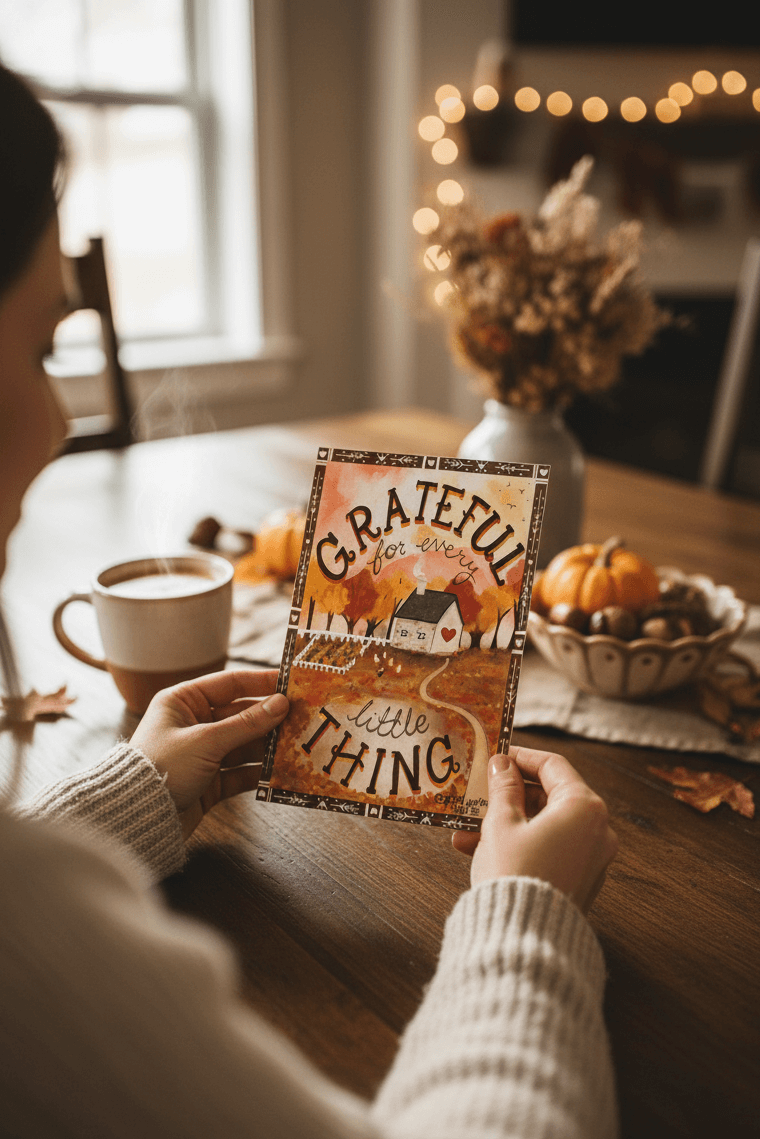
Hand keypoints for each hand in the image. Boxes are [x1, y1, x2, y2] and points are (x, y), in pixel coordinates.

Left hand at [130, 669, 288, 838]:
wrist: (137, 819)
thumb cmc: (162, 768)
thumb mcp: (206, 741)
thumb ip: (246, 723)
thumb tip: (281, 703)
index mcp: (183, 701)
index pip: (230, 683)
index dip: (262, 682)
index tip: (292, 683)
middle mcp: (193, 724)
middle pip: (241, 715)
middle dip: (270, 718)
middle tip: (303, 717)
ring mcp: (202, 754)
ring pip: (244, 745)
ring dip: (268, 746)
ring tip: (297, 745)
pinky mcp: (209, 782)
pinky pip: (240, 772)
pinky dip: (259, 772)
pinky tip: (281, 772)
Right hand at [452, 746, 617, 913]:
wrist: (524, 938)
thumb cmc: (515, 874)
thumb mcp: (501, 823)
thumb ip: (503, 788)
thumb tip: (502, 765)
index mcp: (584, 808)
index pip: (552, 766)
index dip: (521, 757)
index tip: (497, 756)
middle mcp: (597, 830)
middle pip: (549, 797)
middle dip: (508, 796)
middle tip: (479, 792)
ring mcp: (592, 858)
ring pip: (545, 826)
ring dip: (507, 823)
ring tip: (466, 830)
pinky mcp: (580, 880)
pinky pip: (549, 849)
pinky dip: (520, 844)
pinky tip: (479, 850)